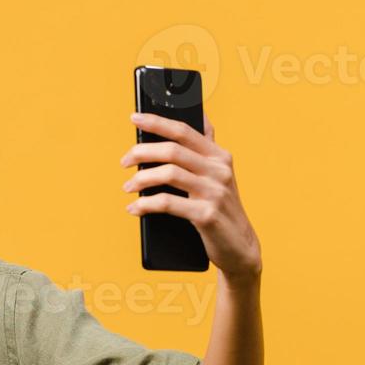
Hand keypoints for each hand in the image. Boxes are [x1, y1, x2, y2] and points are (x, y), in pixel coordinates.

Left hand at [121, 112, 262, 283]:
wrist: (240, 248)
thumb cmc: (223, 210)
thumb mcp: (219, 176)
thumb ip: (208, 148)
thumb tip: (200, 116)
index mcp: (219, 157)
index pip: (184, 131)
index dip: (157, 122)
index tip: (134, 118)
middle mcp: (219, 171)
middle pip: (172, 150)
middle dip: (142, 152)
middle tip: (125, 161)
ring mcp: (214, 193)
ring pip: (168, 173)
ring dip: (141, 179)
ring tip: (128, 187)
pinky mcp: (207, 215)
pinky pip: (168, 203)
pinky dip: (146, 204)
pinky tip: (136, 208)